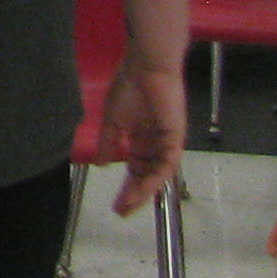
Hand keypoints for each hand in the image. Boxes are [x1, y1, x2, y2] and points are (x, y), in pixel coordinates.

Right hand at [94, 53, 185, 216]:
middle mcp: (156, 144)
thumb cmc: (130, 86)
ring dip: (143, 191)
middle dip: (134, 194)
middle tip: (121, 210)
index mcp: (142, 138)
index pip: (136, 169)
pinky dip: (154, 178)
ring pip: (157, 175)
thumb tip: (101, 164)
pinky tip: (142, 188)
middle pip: (147, 176)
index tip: (115, 203)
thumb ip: (108, 143)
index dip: (127, 186)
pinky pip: (166, 165)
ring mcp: (167, 142)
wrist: (146, 67)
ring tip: (128, 204)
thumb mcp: (113, 120)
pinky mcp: (175, 139)